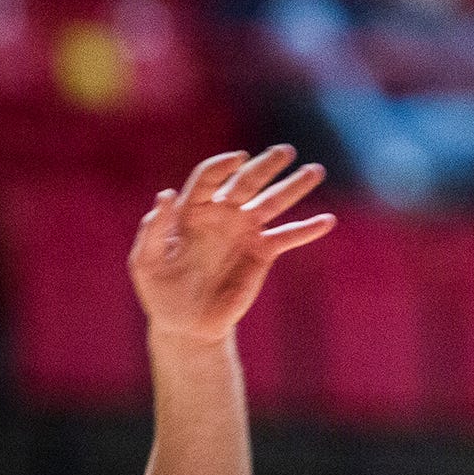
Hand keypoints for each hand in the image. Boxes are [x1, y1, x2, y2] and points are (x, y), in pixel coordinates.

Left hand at [130, 146, 335, 344]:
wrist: (186, 323)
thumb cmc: (159, 289)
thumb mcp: (146, 261)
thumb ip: (154, 228)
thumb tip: (166, 194)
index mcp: (193, 210)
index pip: (210, 178)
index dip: (223, 165)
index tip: (239, 159)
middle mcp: (222, 214)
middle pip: (247, 182)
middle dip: (267, 165)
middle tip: (285, 151)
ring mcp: (245, 232)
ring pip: (273, 202)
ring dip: (294, 186)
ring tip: (315, 170)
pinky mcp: (262, 253)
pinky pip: (287, 236)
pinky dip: (307, 229)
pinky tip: (327, 221)